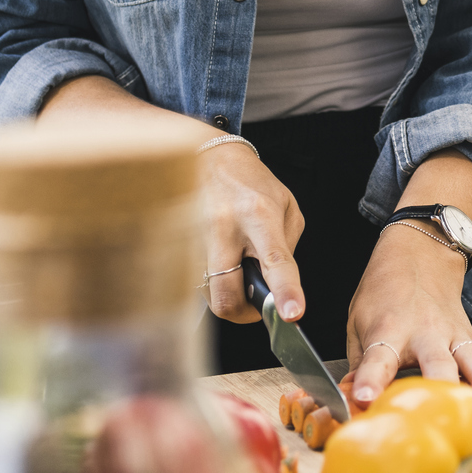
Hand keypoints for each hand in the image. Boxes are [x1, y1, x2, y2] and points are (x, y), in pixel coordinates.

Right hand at [199, 143, 306, 325]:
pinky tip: (222, 260)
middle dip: (244, 313)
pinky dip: (214, 281)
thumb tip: (279, 287)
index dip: (284, 292)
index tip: (292, 314)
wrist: (209, 158)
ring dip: (229, 293)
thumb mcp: (286, 207)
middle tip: (256, 301)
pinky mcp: (179, 247)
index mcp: (258, 214)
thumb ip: (287, 248)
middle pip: (227, 296)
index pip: (274, 261)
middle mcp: (223, 228)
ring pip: (210, 294)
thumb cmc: (252, 183)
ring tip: (238, 268)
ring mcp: (196, 239)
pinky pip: (198, 282)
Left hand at [342, 224, 471, 411]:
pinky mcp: (471, 337)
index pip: (377, 359)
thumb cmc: (382, 295)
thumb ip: (360, 366)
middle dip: (441, 386)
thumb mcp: (359, 324)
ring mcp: (453, 334)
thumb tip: (351, 405)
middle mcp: (425, 333)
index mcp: (389, 330)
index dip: (371, 379)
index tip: (365, 399)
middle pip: (436, 361)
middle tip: (446, 411)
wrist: (418, 254)